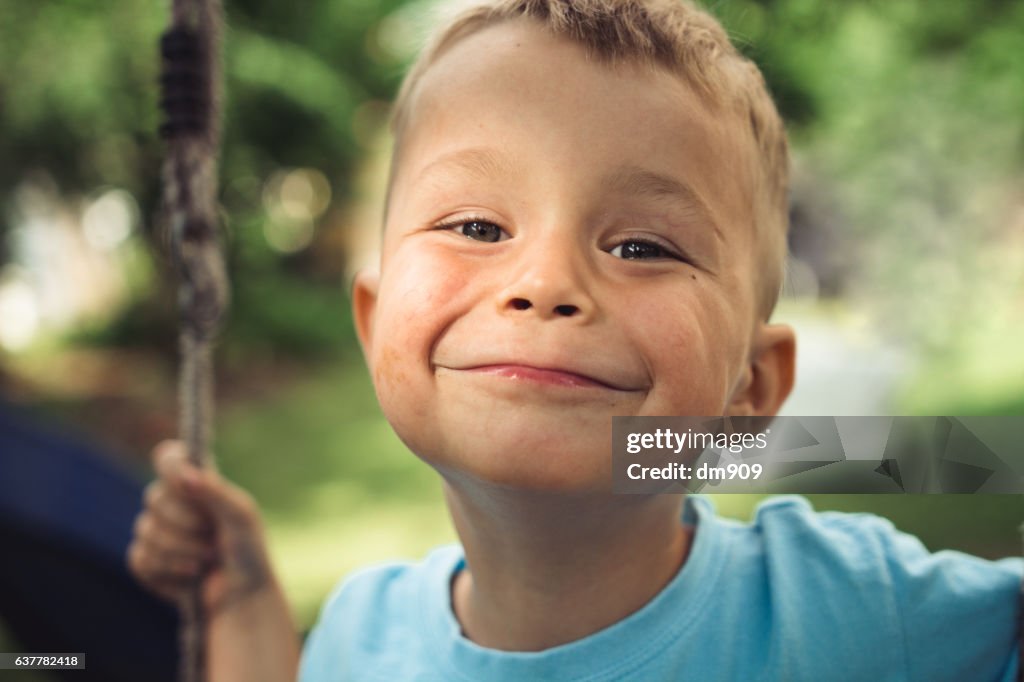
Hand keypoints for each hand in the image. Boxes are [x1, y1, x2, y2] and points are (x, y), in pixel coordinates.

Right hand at [127, 440, 299, 680]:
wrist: (242, 599)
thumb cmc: (248, 553)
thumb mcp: (242, 516)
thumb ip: (215, 491)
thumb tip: (185, 473)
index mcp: (197, 485)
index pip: (168, 458)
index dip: (171, 467)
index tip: (186, 484)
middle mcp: (173, 504)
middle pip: (154, 496)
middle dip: (187, 522)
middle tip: (214, 537)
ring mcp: (156, 532)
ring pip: (145, 530)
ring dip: (182, 550)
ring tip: (208, 559)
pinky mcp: (145, 562)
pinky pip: (139, 558)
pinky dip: (168, 570)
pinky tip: (190, 576)